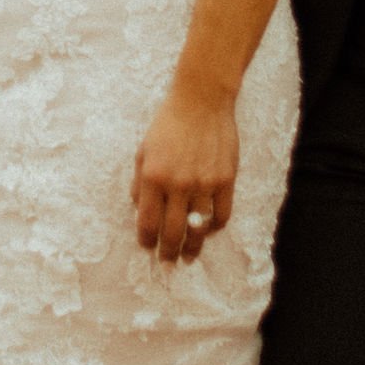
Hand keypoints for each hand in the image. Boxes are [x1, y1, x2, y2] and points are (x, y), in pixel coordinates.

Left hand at [132, 85, 238, 264]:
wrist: (201, 100)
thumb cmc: (168, 124)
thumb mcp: (143, 150)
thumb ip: (139, 183)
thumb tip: (139, 211)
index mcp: (153, 177)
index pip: (148, 223)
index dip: (146, 241)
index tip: (148, 248)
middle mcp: (178, 184)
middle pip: (172, 233)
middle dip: (168, 253)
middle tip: (168, 263)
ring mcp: (204, 184)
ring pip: (198, 230)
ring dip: (193, 248)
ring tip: (189, 256)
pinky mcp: (225, 180)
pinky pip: (221, 215)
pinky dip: (215, 227)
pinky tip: (209, 230)